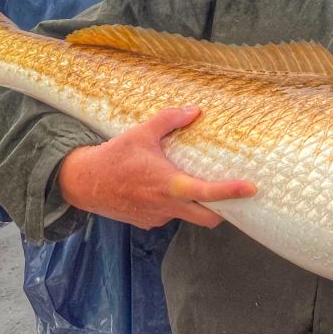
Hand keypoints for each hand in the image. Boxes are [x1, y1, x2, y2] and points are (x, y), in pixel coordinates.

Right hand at [58, 106, 255, 229]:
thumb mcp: (141, 133)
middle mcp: (166, 206)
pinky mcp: (146, 223)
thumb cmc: (113, 157)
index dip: (231, 192)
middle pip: (207, 219)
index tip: (251, 189)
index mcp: (169, 185)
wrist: (81, 183)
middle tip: (234, 197)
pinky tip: (164, 191)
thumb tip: (195, 110)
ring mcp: (156, 218)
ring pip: (187, 217)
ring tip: (195, 186)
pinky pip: (169, 216)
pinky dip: (174, 206)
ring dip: (196, 207)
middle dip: (224, 212)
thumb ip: (170, 120)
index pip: (207, 193)